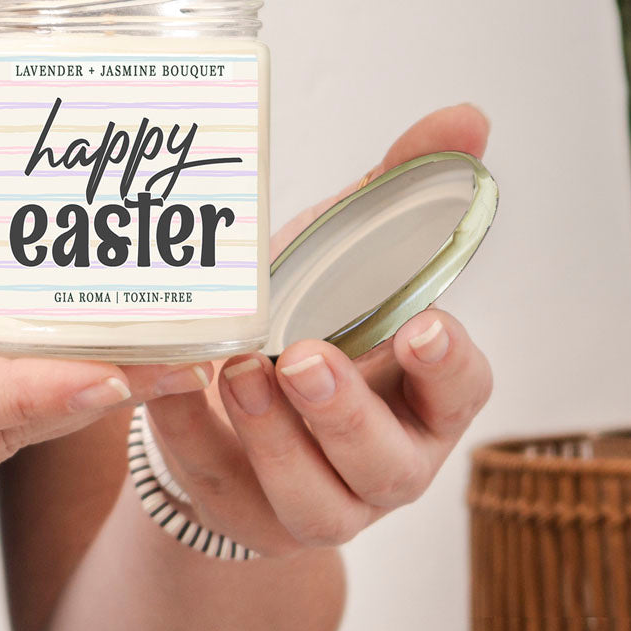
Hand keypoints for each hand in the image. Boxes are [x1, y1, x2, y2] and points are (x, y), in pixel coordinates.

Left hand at [142, 104, 493, 555]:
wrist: (232, 404)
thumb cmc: (301, 321)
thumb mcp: (341, 255)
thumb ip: (396, 192)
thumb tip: (466, 117)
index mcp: (418, 395)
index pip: (463, 391)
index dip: (449, 365)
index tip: (420, 325)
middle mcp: (382, 460)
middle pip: (385, 459)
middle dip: (344, 411)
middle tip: (301, 357)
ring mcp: (317, 501)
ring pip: (315, 500)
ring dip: (272, 434)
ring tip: (236, 368)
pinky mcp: (246, 513)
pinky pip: (216, 483)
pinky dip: (188, 435)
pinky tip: (164, 390)